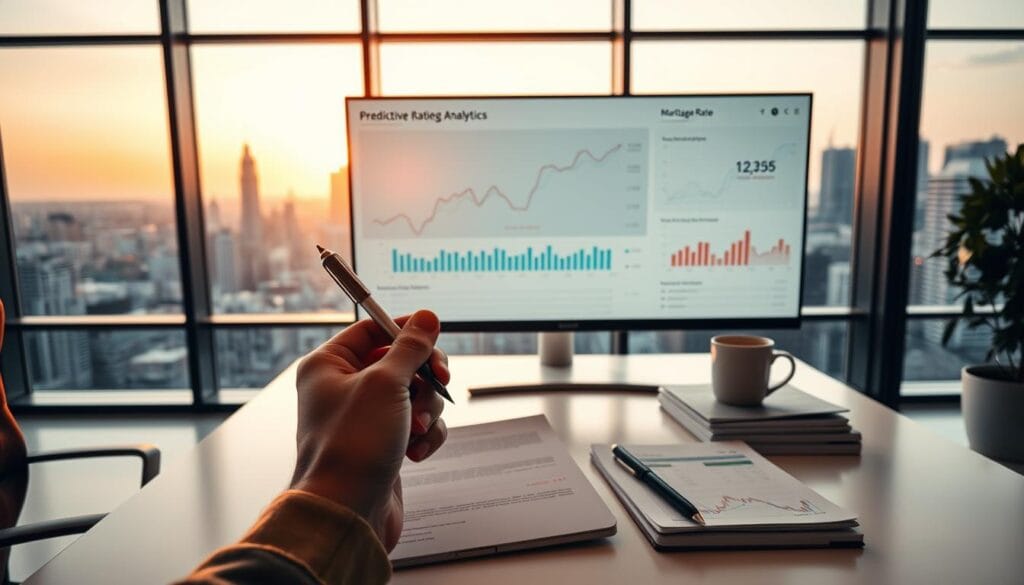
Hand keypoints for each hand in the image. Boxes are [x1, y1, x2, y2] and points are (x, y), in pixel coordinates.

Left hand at [289, 310, 449, 550]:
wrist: (346, 512)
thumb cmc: (353, 447)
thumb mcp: (386, 384)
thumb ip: (411, 348)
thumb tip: (426, 319)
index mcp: (329, 364)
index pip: (373, 329)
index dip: (406, 330)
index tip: (433, 335)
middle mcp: (343, 388)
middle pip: (401, 361)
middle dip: (423, 377)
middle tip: (438, 382)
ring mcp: (365, 417)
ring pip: (415, 394)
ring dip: (426, 409)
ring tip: (417, 430)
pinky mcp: (383, 443)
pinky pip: (417, 425)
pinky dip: (425, 435)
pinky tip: (416, 451)